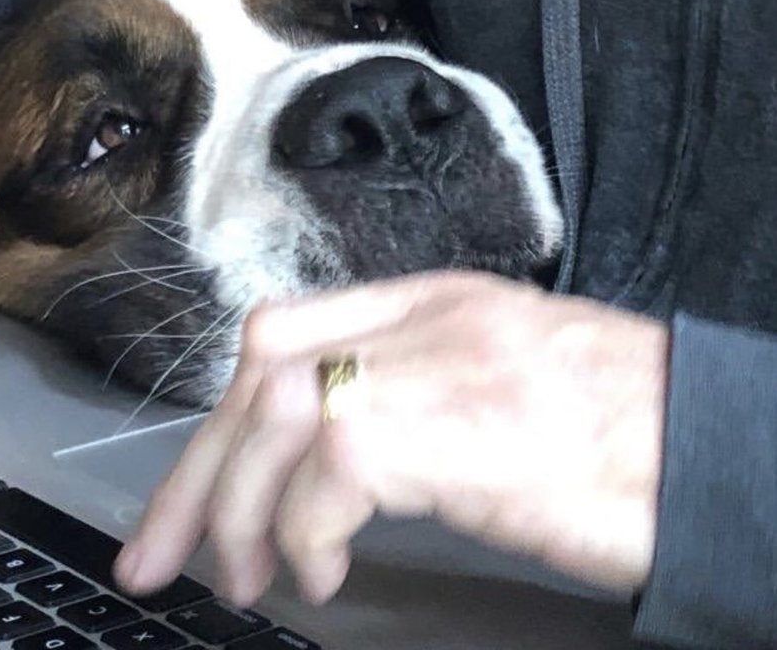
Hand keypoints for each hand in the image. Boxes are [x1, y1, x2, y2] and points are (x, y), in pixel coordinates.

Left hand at [114, 272, 667, 606]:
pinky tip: (323, 573)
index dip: (222, 413)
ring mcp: (443, 363)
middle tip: (161, 551)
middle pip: (261, 365)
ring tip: (242, 576)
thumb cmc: (619, 431)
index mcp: (431, 300)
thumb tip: (326, 452)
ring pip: (279, 407)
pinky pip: (334, 465)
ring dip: (238, 502)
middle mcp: (427, 316)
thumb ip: (415, 383)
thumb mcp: (500, 380)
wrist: (715, 448)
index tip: (194, 491)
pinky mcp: (461, 425)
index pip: (285, 331)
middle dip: (199, 465)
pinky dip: (305, 529)